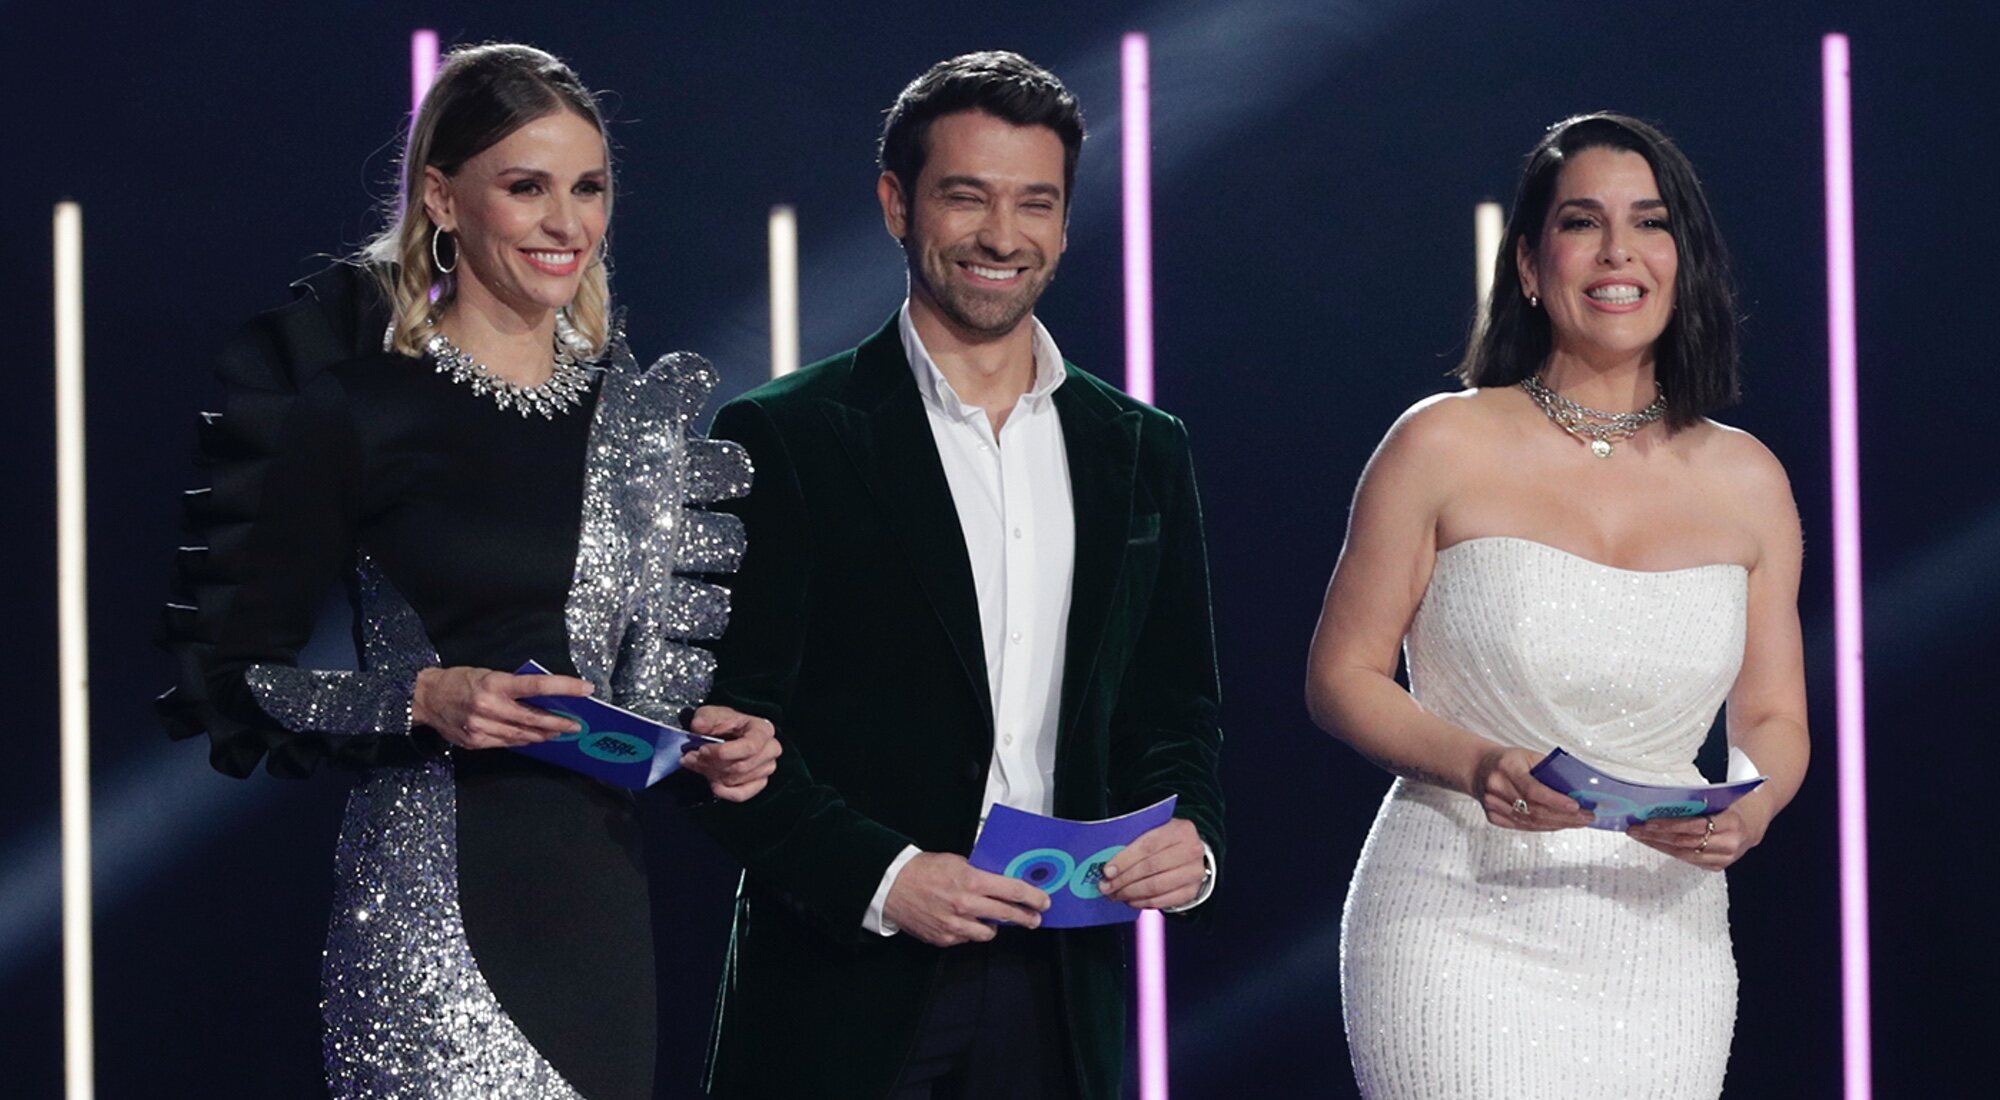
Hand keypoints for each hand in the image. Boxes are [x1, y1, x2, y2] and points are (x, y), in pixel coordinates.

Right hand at [412, 667, 591, 749]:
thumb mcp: (487, 674)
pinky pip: (507, 743)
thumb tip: (542, 697)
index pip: (537, 686)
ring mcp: (482, 727)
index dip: (564, 688)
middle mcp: (489, 707)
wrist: (426, 698)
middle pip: (534, 719)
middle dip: (559, 723)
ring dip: (543, 734)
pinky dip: (523, 740)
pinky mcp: (476, 741)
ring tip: (558, 731)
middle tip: (576, 725)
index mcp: (494, 684)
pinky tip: (533, 737)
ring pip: (522, 735)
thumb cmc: (459, 681)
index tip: (585, 689)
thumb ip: (513, 686)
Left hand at [684, 706, 781, 801]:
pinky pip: (741, 794)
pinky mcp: (759, 783)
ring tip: (697, 764)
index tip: (703, 750)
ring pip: (736, 779)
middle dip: (712, 763)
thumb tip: (699, 725)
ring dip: (712, 774)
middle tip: (692, 757)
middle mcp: (770, 749)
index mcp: (763, 729)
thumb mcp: (711, 713)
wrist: (728, 733)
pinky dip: (724, 792)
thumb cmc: (724, 723)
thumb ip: (705, 718)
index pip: (749, 747)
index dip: (724, 752)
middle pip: (741, 766)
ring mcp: (766, 768)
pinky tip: (713, 784)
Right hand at [882, 853, 1050, 946]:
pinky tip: (964, 921)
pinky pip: (967, 938)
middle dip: (1026, 918)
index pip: (1013, 891)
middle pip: (1008, 915)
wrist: (892, 885)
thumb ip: (980, 872)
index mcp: (972, 882)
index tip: (1043, 902)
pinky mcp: (945, 938)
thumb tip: (1000, 879)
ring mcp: (955, 925)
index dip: (1033, 898)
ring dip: (993, 926)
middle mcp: (966, 905)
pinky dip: (969, 931)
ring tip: (992, 918)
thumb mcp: (956, 861)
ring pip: (989, 933)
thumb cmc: (922, 870)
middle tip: (1034, 918)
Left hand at [1100, 818, 1206, 909]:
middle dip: (1124, 879)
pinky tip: (1130, 900)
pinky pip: (1162, 900)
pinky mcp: (1192, 891)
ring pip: (1155, 886)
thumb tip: (1109, 861)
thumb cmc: (1167, 841)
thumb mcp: (1156, 830)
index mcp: (1180, 830)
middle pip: (1151, 867)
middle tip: (1106, 887)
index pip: (1148, 846)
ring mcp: (1194, 873)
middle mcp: (1192, 850)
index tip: (1107, 871)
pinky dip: (1143, 902)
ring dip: (1130, 893)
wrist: (1192, 853)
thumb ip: (1135, 840)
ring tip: (1115, 894)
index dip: (1125, 860)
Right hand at [1472, 746, 1594, 830]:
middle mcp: (1497, 787)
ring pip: (1530, 822)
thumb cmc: (1507, 760)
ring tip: (1578, 822)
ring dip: (1558, 824)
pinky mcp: (1493, 817)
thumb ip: (1549, 771)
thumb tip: (1577, 788)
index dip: (1555, 800)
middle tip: (1586, 817)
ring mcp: (1493, 805)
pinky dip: (1544, 827)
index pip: (1532, 789)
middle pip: (1534, 810)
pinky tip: (1559, 824)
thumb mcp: (1528, 756)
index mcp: (1507, 767)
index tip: (1576, 806)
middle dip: (1565, 816)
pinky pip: (1523, 827)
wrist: (1477, 767)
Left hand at [1629, 796, 1769, 870]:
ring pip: (1684, 854)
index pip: (1694, 826)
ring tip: (1640, 836)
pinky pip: (1689, 860)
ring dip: (1659, 845)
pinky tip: (1656, 844)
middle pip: (1686, 842)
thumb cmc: (1731, 806)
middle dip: (1657, 836)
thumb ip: (1696, 804)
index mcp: (1731, 822)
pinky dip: (1670, 851)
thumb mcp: (1718, 799)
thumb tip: (1661, 803)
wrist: (1753, 823)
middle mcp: (1729, 844)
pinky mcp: (1718, 866)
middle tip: (1636, 829)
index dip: (1670, 825)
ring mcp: (1725, 858)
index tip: (1648, 822)